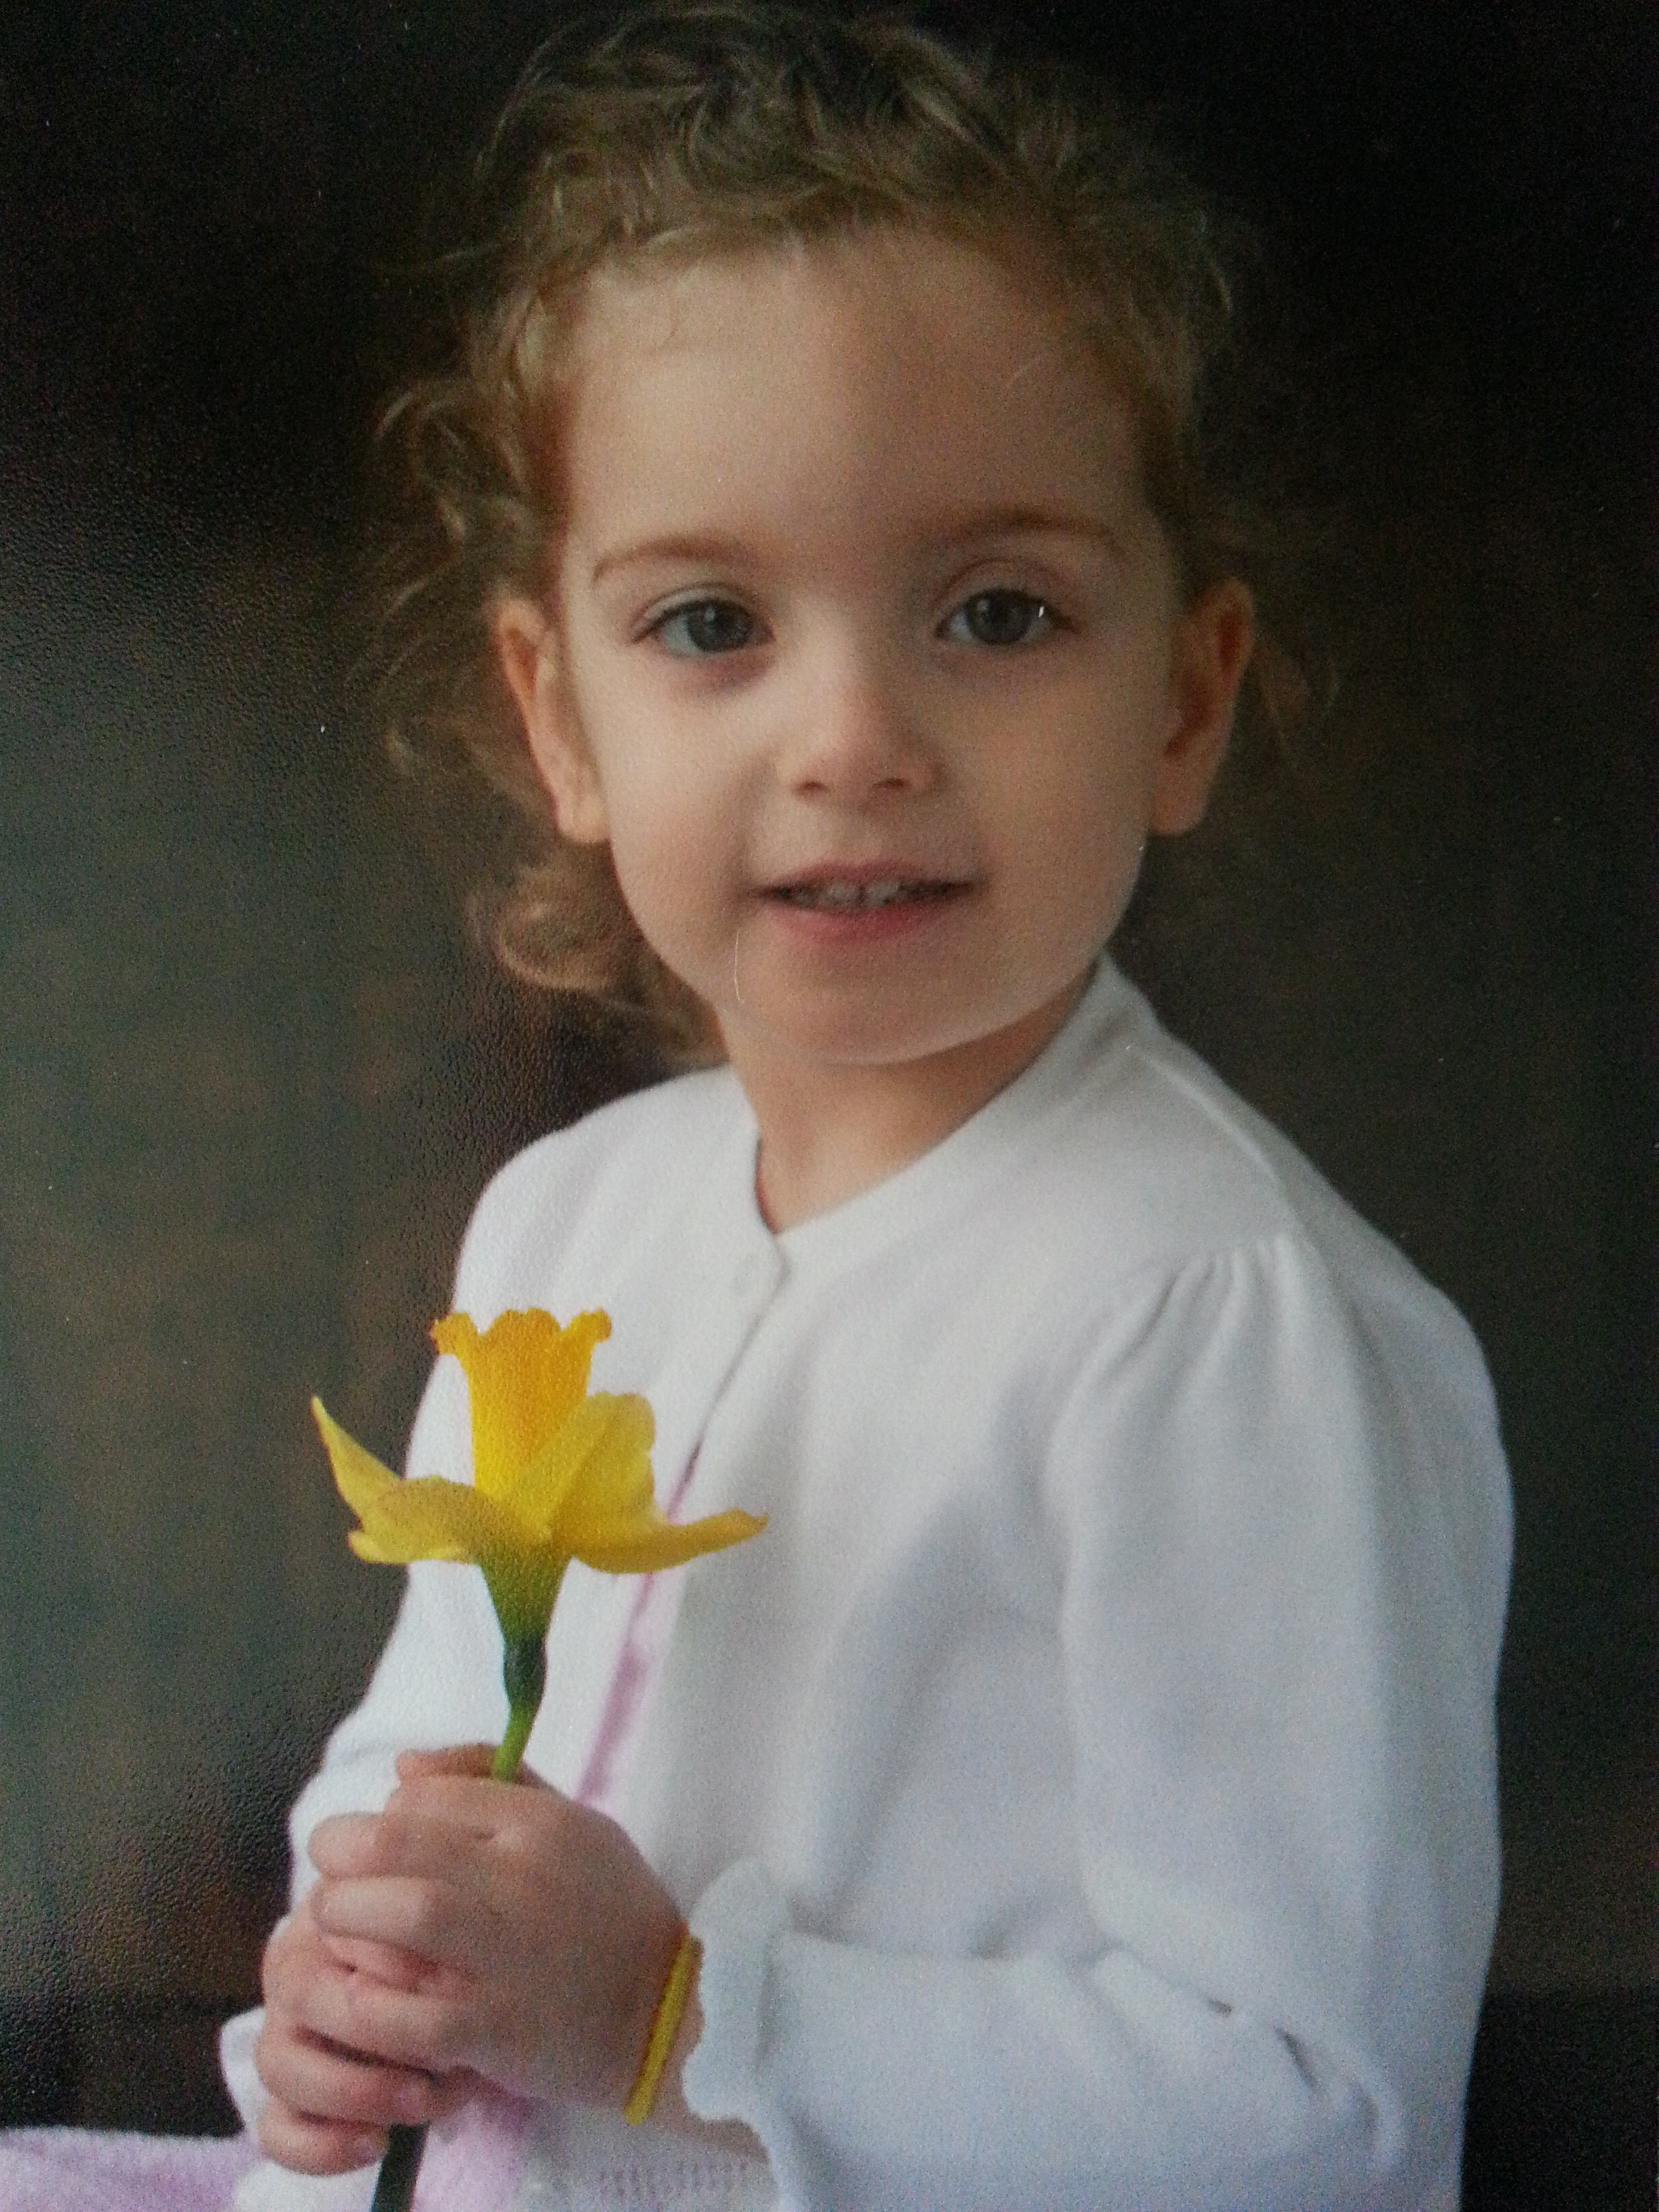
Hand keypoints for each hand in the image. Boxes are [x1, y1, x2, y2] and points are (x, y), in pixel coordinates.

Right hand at [253, 1885, 476, 2173]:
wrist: (453, 1998)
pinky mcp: (287, 2101)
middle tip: (443, 2047)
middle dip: (373, 2024)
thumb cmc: (447, 1949)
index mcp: (327, 1915)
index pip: (331, 1920)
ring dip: (355, 2089)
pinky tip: (379, 2142)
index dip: (384, 1950)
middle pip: (301, 1991)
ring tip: (422, 2098)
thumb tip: (433, 1981)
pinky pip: (277, 2130)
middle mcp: (294, 1972)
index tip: (445, 1969)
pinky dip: (322, 2145)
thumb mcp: (449, 1923)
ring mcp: (283, 2037)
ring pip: (279, 2064)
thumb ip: (432, 1923)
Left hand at [297, 1746, 685, 2111]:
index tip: (378, 1844)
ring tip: (332, 1928)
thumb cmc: (606, 1908)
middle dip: (340, 1854)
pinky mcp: (498, 2031)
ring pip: (404, 1915)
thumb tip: (399, 1769)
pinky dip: (372, 2006)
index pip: (425, 1796)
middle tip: (328, 1876)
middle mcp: (524, 1879)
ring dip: (347, 1918)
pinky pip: (412, 2015)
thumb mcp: (569, 1821)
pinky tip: (361, 1998)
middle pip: (397, 1842)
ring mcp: (511, 1956)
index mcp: (539, 1824)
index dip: (382, 1814)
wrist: (666, 2014)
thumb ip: (486, 1781)